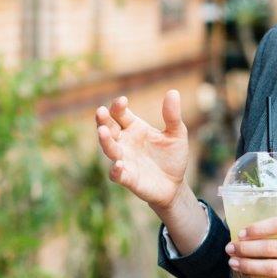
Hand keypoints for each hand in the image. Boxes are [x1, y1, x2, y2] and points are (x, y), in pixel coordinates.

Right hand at [95, 91, 189, 211]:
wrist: (174, 185)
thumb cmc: (172, 157)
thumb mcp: (176, 134)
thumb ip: (172, 116)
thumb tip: (172, 92)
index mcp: (134, 127)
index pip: (120, 113)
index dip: (118, 106)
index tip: (122, 101)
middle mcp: (124, 142)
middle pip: (109, 128)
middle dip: (103, 120)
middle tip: (100, 112)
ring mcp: (124, 160)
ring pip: (110, 149)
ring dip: (105, 141)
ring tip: (102, 132)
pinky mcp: (127, 178)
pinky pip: (116, 174)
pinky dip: (115, 170)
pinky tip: (118, 165)